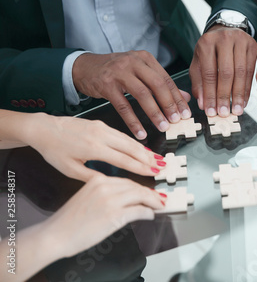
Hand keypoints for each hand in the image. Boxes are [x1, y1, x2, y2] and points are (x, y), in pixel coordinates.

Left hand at [23, 113, 167, 181]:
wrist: (43, 128)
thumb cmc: (54, 150)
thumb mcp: (70, 169)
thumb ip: (92, 177)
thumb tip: (110, 183)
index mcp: (93, 148)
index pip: (123, 160)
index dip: (140, 167)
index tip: (153, 173)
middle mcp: (100, 135)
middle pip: (131, 147)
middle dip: (149, 157)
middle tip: (162, 165)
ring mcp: (102, 127)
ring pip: (129, 140)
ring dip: (144, 149)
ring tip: (157, 158)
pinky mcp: (101, 123)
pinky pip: (122, 134)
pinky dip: (134, 142)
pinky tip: (141, 148)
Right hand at [41, 176, 165, 257]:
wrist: (55, 235)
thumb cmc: (68, 221)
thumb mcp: (87, 198)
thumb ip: (104, 194)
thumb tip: (125, 198)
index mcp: (97, 181)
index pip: (126, 181)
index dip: (140, 187)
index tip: (148, 190)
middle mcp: (105, 187)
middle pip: (135, 186)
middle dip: (150, 193)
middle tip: (159, 198)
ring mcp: (110, 201)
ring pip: (140, 195)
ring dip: (153, 201)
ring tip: (159, 205)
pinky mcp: (115, 215)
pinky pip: (139, 210)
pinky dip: (147, 212)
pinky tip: (150, 214)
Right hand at [73, 51, 191, 138]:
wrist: (84, 67)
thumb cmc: (116, 71)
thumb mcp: (139, 72)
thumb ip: (161, 84)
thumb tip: (186, 98)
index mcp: (145, 58)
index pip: (166, 79)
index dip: (177, 97)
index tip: (186, 113)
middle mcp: (133, 62)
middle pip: (157, 84)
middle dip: (169, 104)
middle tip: (176, 120)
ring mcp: (118, 72)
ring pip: (142, 94)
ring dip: (154, 113)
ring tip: (163, 126)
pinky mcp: (106, 85)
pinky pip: (123, 106)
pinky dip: (133, 121)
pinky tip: (140, 132)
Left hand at [189, 24, 256, 116]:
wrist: (226, 31)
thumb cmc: (210, 50)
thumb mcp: (199, 63)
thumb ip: (199, 83)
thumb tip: (203, 104)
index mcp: (207, 42)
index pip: (209, 73)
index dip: (210, 94)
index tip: (210, 111)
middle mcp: (225, 39)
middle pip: (226, 73)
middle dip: (225, 96)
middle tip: (224, 113)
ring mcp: (241, 41)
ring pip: (241, 73)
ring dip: (238, 95)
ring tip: (236, 110)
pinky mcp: (254, 46)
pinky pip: (251, 71)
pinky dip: (247, 88)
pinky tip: (243, 100)